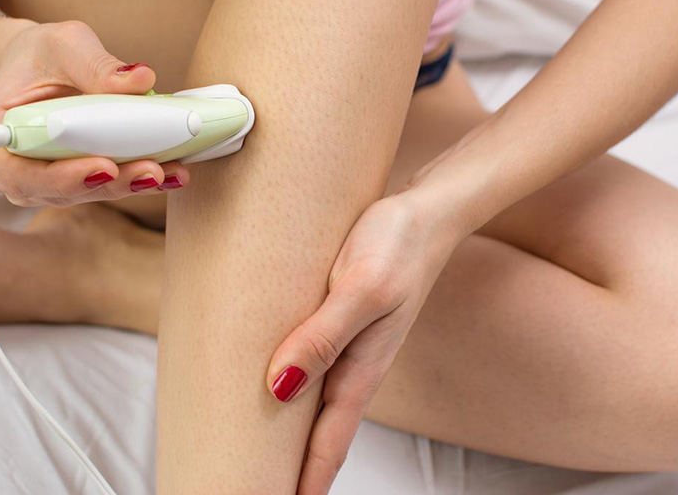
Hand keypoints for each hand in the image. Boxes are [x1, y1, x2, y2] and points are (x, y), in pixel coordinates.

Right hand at [0, 20, 189, 206]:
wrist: (37, 65)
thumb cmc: (41, 54)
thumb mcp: (65, 43)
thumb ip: (97, 64)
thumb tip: (140, 80)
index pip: (19, 170)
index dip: (61, 177)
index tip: (103, 168)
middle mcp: (9, 168)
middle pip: (59, 189)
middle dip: (111, 184)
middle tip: (152, 171)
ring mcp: (40, 181)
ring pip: (86, 193)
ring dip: (131, 185)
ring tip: (169, 171)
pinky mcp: (72, 182)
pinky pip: (103, 186)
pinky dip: (137, 180)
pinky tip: (171, 173)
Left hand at [265, 190, 458, 493]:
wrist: (427, 211)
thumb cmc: (397, 245)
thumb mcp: (360, 289)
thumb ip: (322, 338)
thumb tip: (278, 389)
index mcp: (360, 371)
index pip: (325, 448)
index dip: (300, 487)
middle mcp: (353, 369)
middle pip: (316, 439)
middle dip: (290, 475)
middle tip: (250, 494)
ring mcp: (348, 349)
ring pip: (311, 409)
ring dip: (288, 440)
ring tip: (256, 464)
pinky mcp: (339, 325)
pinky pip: (311, 372)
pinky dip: (290, 396)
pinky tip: (273, 394)